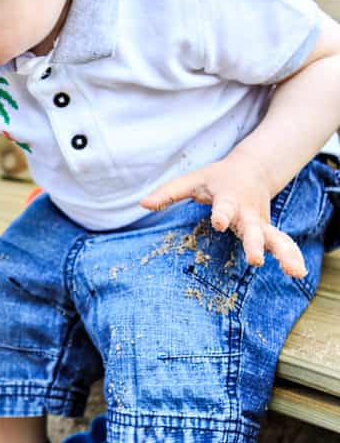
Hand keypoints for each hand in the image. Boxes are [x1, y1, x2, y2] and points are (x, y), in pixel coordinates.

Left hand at [141, 149, 306, 277]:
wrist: (252, 169)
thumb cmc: (216, 178)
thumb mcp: (192, 180)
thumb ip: (169, 193)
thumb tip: (143, 204)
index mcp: (229, 198)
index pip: (224, 206)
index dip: (222, 214)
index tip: (220, 222)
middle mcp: (248, 212)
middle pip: (253, 228)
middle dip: (254, 243)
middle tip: (255, 259)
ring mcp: (260, 222)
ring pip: (275, 238)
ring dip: (284, 254)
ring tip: (294, 272)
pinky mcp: (268, 231)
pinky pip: (282, 244)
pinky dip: (292, 256)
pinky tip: (298, 273)